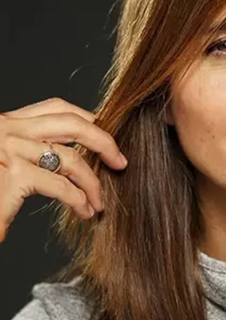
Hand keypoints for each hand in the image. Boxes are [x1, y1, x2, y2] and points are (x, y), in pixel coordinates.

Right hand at [0, 97, 127, 242]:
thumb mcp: (4, 160)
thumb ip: (32, 149)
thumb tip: (72, 153)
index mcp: (7, 122)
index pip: (56, 107)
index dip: (87, 118)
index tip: (105, 134)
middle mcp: (7, 129)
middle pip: (71, 124)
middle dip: (104, 141)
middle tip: (120, 161)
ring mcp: (9, 149)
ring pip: (71, 159)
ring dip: (92, 183)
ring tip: (99, 202)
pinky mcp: (12, 175)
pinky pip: (60, 186)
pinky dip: (78, 200)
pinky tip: (84, 212)